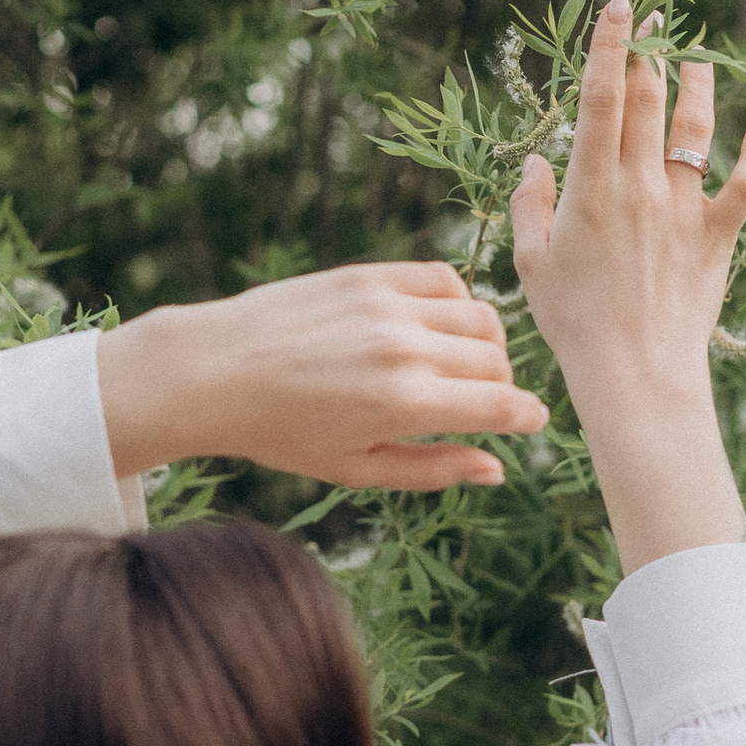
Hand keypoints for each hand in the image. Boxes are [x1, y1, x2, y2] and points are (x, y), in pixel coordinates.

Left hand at [95, 264, 548, 491]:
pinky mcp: (370, 275)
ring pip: (481, 318)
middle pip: (499, 361)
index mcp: (406, 405)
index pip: (504, 405)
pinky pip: (445, 280)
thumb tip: (497, 469)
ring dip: (486, 345)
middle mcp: (406, 349)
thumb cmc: (282, 433)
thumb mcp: (357, 469)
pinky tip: (434, 326)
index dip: (528, 417)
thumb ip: (433, 470)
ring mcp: (389, 306)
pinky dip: (456, 303)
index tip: (530, 422)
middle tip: (477, 402)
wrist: (215, 371)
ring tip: (457, 366)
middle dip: (501, 386)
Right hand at [508, 0, 745, 569]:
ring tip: (699, 58)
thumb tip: (537, 163)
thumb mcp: (533, 263)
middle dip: (649, 53)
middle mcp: (641, 186)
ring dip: (699, 86)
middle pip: (648, 101)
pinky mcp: (718, 236)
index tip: (618, 6)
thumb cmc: (573, 323)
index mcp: (590, 188)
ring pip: (697, 129)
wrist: (634, 373)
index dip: (608, 46)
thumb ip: (530, 206)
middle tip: (654, 19)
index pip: (599, 98)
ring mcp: (684, 209)